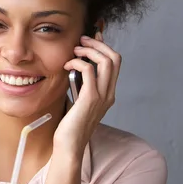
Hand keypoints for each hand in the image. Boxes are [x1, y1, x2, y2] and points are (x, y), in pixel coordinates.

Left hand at [54, 32, 121, 156]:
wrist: (69, 145)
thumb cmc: (70, 125)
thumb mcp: (78, 101)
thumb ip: (81, 86)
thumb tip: (75, 67)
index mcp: (108, 94)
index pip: (115, 64)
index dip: (105, 47)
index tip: (92, 37)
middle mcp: (109, 94)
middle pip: (115, 58)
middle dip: (99, 44)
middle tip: (82, 40)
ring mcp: (102, 96)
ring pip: (106, 61)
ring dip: (89, 50)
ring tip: (75, 50)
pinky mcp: (90, 98)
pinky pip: (89, 70)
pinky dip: (78, 62)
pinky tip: (67, 65)